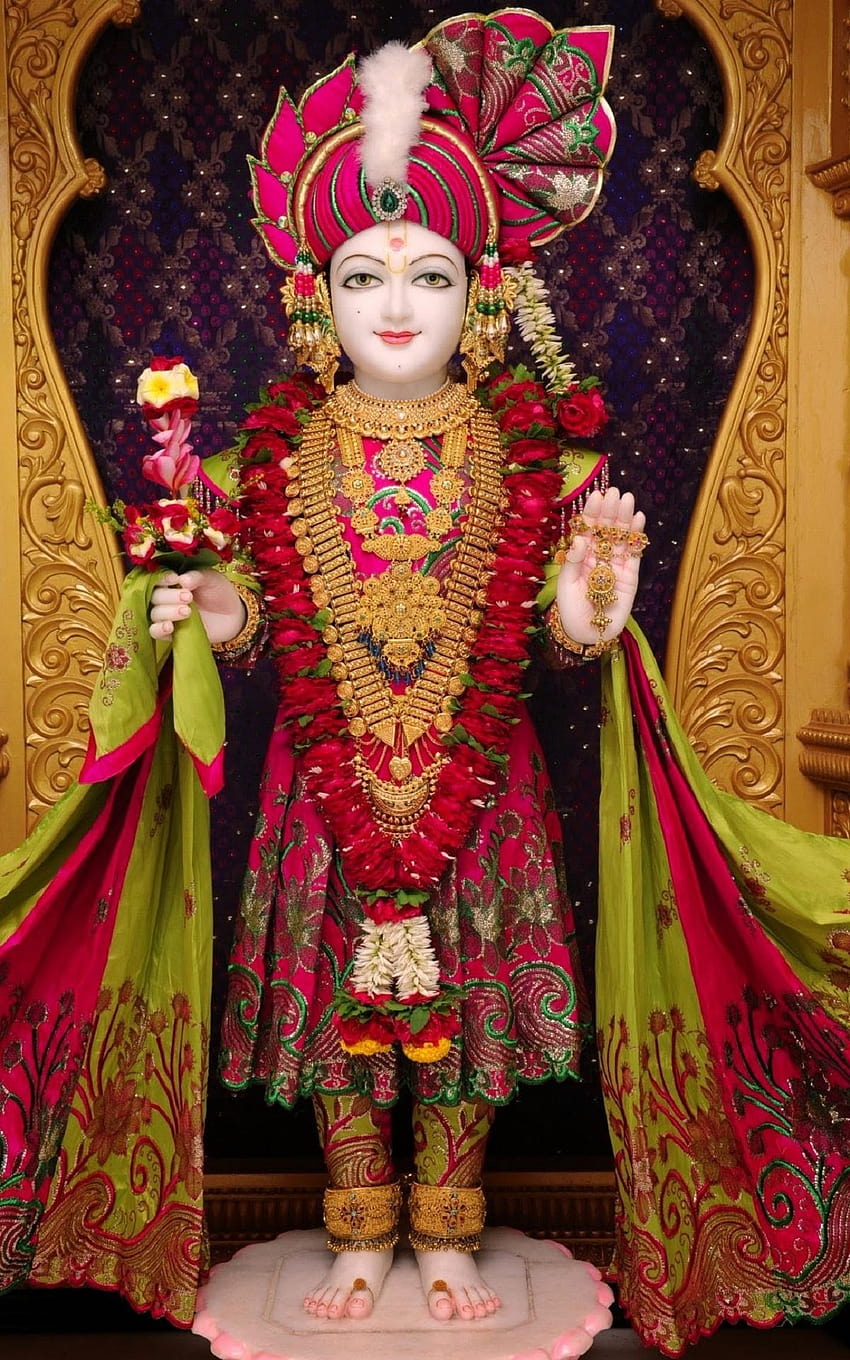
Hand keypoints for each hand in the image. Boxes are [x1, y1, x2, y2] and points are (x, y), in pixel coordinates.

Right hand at [149, 569, 244, 643]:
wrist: (232, 615)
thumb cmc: (219, 592)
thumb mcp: (212, 579)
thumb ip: (197, 577)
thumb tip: (182, 580)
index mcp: (171, 581)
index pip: (158, 578)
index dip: (163, 578)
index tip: (175, 579)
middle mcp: (165, 598)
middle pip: (155, 596)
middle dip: (169, 597)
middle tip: (188, 597)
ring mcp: (166, 616)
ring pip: (155, 613)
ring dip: (168, 612)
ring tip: (187, 611)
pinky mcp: (170, 633)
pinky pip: (155, 632)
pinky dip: (159, 629)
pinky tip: (169, 626)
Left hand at [555, 487, 646, 645]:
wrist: (588, 634)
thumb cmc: (571, 611)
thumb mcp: (565, 586)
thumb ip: (572, 562)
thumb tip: (579, 538)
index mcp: (581, 556)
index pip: (588, 530)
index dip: (592, 513)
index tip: (597, 496)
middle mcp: (599, 557)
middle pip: (606, 530)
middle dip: (611, 511)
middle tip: (615, 492)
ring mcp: (616, 565)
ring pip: (621, 538)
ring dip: (625, 519)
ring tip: (628, 500)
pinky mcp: (630, 576)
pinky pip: (634, 554)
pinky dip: (637, 537)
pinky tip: (638, 520)